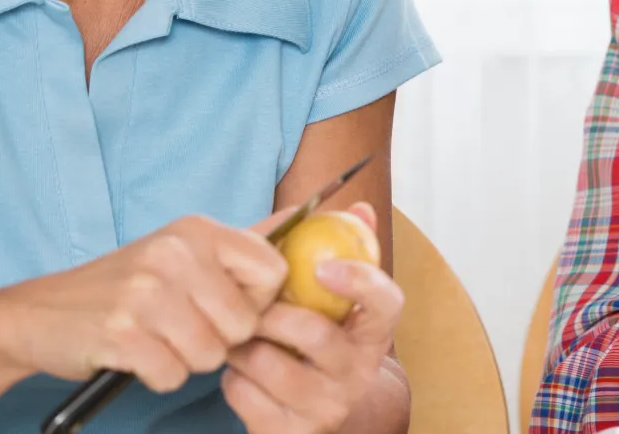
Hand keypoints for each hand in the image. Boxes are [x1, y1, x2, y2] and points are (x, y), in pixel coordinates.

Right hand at [0, 213, 287, 391]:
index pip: (273, 272)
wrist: (40, 313)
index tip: (228, 305)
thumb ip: (245, 242)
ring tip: (158, 338)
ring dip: (186, 359)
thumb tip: (305, 214)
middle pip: (244, 322)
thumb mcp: (185, 250)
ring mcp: (144, 292)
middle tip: (182, 326)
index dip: (257, 302)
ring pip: (210, 354)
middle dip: (219, 338)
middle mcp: (174, 253)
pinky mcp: (119, 333)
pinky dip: (157, 375)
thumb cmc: (127, 286)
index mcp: (198, 230)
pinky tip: (136, 354)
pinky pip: (172, 375)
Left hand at [221, 203, 403, 433]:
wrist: (318, 416)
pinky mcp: (290, 433)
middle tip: (251, 304)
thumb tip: (357, 208)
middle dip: (270, 313)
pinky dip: (231, 377)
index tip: (324, 265)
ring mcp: (325, 408)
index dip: (361, 281)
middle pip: (313, 334)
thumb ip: (345, 251)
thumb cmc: (321, 344)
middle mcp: (358, 373)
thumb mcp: (338, 304)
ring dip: (241, 344)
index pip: (387, 303)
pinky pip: (242, 394)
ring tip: (241, 337)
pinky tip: (241, 372)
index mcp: (375, 334)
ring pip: (266, 363)